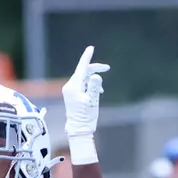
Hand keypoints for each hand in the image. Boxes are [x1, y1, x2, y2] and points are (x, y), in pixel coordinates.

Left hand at [61, 45, 108, 164]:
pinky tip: (98, 92)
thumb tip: (96, 76)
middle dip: (95, 69)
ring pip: (83, 78)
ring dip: (94, 79)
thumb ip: (94, 87)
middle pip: (83, 72)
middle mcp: (69, 86)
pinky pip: (82, 84)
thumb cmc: (86, 117)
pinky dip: (90, 84)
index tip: (91, 48)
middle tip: (107, 68)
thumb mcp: (92, 101)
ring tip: (102, 90)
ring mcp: (70, 90)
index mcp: (73, 86)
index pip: (81, 68)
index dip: (87, 57)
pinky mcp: (72, 94)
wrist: (79, 129)